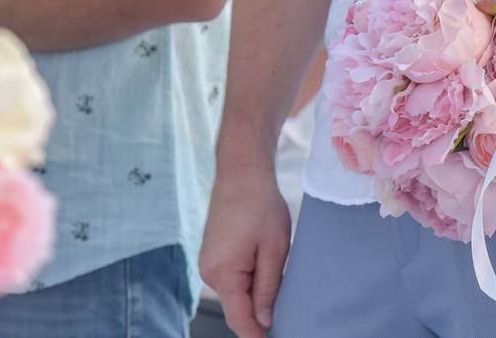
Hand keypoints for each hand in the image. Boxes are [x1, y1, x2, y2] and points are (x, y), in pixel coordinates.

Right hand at [198, 156, 291, 337]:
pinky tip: (263, 263)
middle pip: (236, 307)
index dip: (256, 335)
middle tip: (287, 309)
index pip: (239, 319)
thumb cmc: (260, 206)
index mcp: (223, 274)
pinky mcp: (212, 255)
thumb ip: (268, 288)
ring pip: (235, 292)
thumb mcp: (274, 249)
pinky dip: (247, 279)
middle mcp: (209, 273)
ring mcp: (208, 263)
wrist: (242, 173)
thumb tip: (264, 321)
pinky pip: (232, 278)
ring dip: (254, 292)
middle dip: (258, 312)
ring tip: (275, 271)